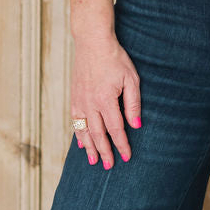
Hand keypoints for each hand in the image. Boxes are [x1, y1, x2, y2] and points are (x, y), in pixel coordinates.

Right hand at [70, 30, 140, 168]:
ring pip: (84, 130)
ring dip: (89, 147)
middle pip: (98, 134)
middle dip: (105, 152)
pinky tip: (82, 142)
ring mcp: (79, 101)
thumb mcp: (131, 79)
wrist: (92, 42)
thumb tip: (136, 125)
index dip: (121, 145)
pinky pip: (75, 120)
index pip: (115, 129)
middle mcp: (90, 104)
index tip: (126, 157)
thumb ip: (133, 104)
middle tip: (109, 166)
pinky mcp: (74, 97)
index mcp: (106, 100)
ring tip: (94, 161)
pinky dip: (78, 133)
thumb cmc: (115, 58)